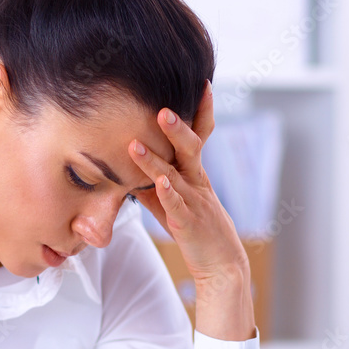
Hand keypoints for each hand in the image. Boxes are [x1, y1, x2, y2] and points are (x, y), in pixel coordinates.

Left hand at [128, 83, 249, 288]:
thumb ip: (153, 183)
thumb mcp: (173, 200)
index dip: (200, 111)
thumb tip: (127, 168)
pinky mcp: (189, 224)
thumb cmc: (196, 229)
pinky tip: (158, 183)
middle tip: (162, 107)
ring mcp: (194, 202)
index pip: (199, 136)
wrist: (221, 265)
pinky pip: (177, 207)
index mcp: (195, 173)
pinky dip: (168, 194)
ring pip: (175, 175)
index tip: (200, 83)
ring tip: (135, 143)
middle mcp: (197, 182)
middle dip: (176, 127)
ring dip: (155, 159)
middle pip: (189, 149)